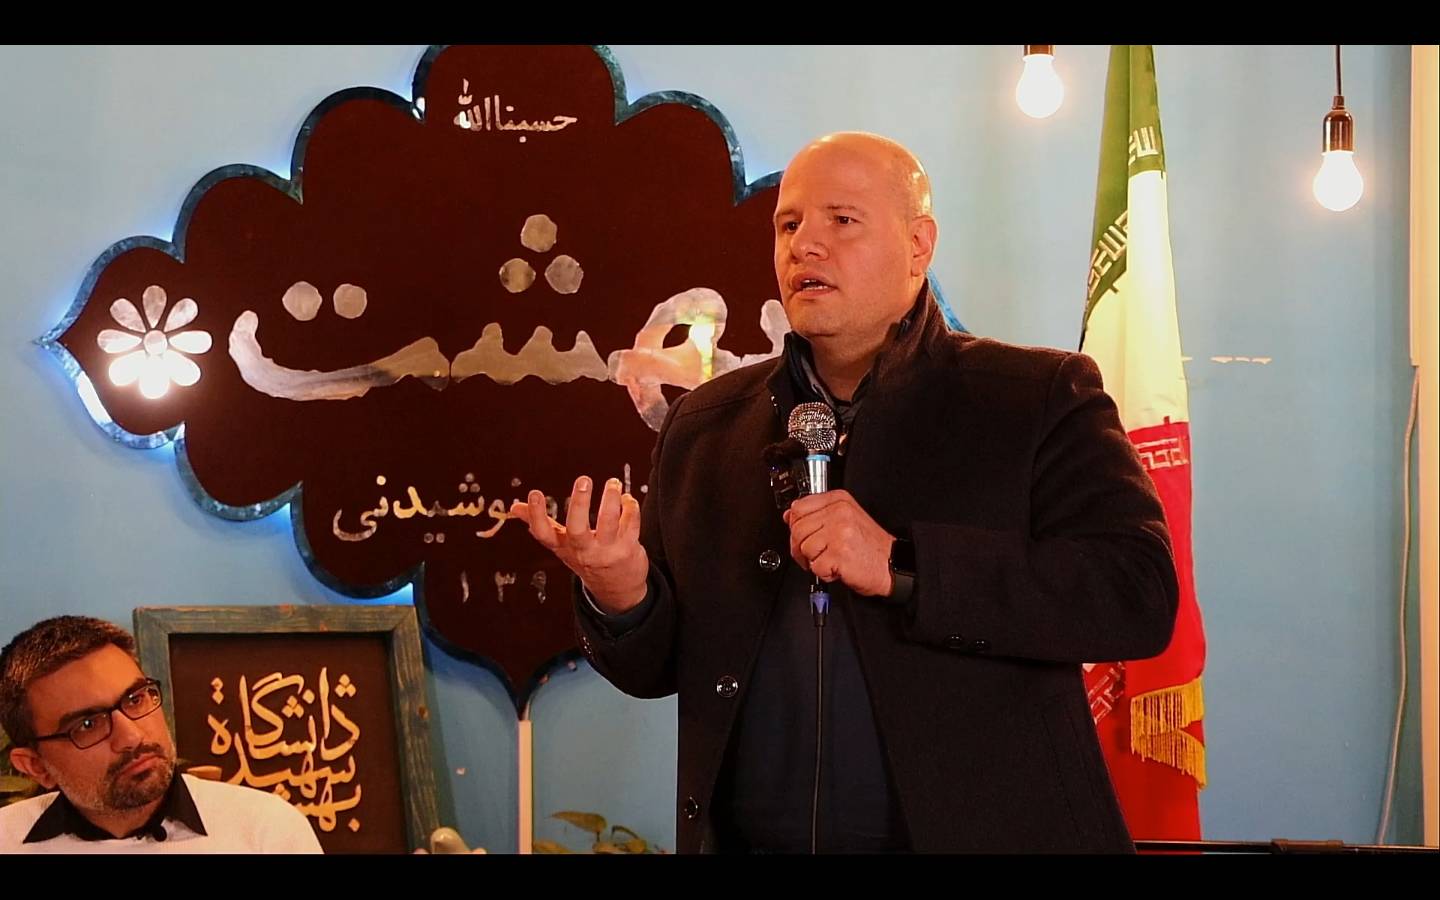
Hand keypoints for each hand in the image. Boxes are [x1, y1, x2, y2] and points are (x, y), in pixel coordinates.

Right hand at [510, 476, 648, 613]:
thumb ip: (541, 524)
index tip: (534, 493)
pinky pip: (631, 524)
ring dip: (611, 500)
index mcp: (564, 547)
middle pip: (577, 529)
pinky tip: (627, 498)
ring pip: (609, 524)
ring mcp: (606, 552)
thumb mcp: (561, 545)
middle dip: (580, 504)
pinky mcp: (628, 549)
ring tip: (612, 482)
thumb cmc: (586, 558)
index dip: (537, 515)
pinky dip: (630, 507)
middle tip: (583, 479)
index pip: (545, 534)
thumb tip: (514, 507)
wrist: (617, 589)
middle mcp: (584, 551)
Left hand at [784, 489, 895, 597]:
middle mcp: (839, 513)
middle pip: (797, 529)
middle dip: (800, 547)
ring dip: (814, 561)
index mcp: (839, 500)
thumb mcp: (845, 518)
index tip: (804, 534)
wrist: (892, 564)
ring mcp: (839, 532)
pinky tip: (837, 568)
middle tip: (815, 554)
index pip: (799, 507)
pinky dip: (824, 573)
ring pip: (804, 548)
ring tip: (831, 560)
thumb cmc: (869, 545)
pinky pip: (815, 566)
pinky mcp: (839, 554)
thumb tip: (789, 516)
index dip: (795, 525)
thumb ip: (817, 513)